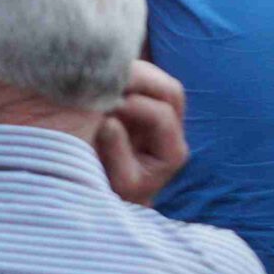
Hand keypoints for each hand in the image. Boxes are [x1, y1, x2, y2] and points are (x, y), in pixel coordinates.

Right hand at [93, 61, 189, 205]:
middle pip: (170, 90)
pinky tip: (101, 78)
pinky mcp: (141, 106)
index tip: (106, 106)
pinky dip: (123, 75)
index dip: (135, 105)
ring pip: (157, 79)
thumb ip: (117, 151)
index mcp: (172, 152)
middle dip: (140, 80)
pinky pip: (141, 78)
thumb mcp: (118, 181)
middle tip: (107, 80)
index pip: (162, 115)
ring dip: (132, 74)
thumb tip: (110, 121)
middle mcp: (172, 131)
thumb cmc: (115, 192)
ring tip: (103, 78)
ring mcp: (158, 116)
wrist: (110, 198)